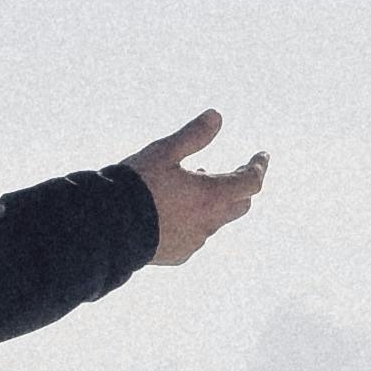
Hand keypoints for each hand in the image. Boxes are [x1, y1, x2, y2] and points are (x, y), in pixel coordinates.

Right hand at [130, 110, 266, 269]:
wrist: (109, 227)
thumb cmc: (137, 185)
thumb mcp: (164, 152)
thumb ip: (193, 135)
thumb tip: (216, 116)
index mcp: (211, 196)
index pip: (250, 182)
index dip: (258, 166)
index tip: (261, 155)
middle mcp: (208, 222)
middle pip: (240, 205)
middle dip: (240, 187)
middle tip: (234, 171)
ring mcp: (194, 241)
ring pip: (215, 220)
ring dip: (213, 203)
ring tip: (194, 185)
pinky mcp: (179, 254)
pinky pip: (195, 236)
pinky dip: (193, 220)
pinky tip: (175, 211)